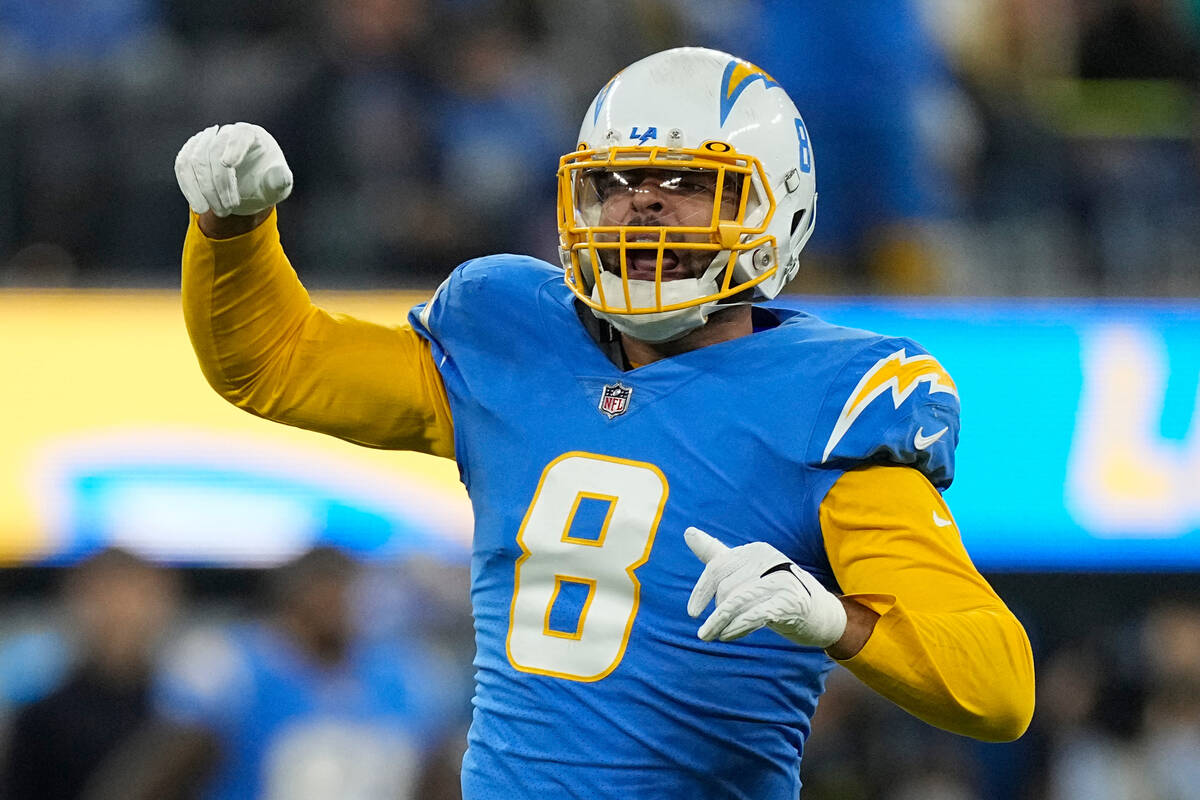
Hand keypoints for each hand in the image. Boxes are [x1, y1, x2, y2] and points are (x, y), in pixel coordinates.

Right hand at [174, 123, 292, 217]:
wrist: (249, 189)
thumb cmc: (266, 183)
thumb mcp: (277, 186)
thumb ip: (279, 181)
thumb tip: (280, 176)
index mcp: (251, 135)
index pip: (241, 134)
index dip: (234, 146)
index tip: (228, 164)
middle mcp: (227, 132)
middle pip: (214, 151)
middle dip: (219, 183)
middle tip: (229, 208)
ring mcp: (205, 141)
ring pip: (194, 159)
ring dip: (204, 189)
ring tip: (219, 212)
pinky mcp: (191, 152)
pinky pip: (183, 166)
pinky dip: (189, 187)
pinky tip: (199, 205)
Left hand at [685, 526, 846, 647]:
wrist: (822, 615)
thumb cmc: (778, 593)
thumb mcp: (747, 572)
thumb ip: (717, 554)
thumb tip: (688, 531)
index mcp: (756, 550)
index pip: (717, 567)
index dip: (701, 591)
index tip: (692, 613)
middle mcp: (769, 559)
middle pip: (726, 587)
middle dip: (717, 611)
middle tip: (714, 629)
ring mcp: (781, 579)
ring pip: (736, 600)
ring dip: (719, 622)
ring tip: (709, 636)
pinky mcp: (790, 602)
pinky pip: (754, 614)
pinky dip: (737, 627)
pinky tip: (728, 635)